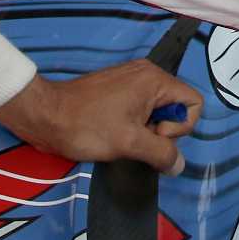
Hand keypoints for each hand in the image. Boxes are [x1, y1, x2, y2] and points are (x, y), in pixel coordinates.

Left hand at [0, 59, 202, 173]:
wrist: (45, 116)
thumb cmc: (86, 126)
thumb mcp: (129, 143)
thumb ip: (161, 153)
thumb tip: (178, 165)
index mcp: (155, 80)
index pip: (193, 102)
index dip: (180, 127)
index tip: (151, 136)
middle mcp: (147, 74)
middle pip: (176, 107)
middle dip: (161, 130)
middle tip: (135, 140)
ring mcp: (131, 80)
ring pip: (158, 110)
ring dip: (146, 130)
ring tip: (122, 138)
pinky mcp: (117, 88)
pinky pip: (141, 108)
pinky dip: (134, 124)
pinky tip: (114, 133)